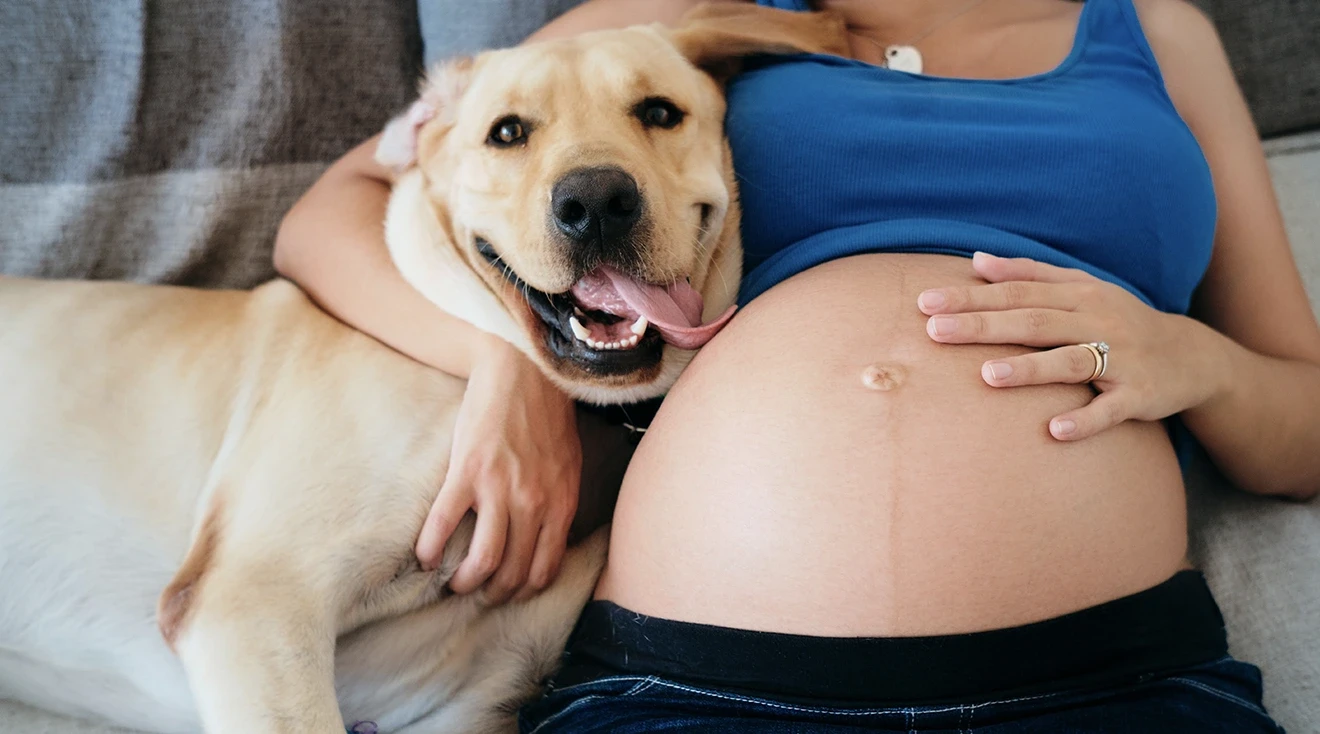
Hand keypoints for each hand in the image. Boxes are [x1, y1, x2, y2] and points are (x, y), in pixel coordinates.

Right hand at [415, 338, 580, 603]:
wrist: (523, 371)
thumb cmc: (546, 417)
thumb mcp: (568, 465)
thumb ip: (559, 502)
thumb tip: (550, 539)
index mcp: (560, 502)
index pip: (544, 568)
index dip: (523, 591)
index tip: (507, 593)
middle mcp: (534, 502)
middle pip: (512, 572)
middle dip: (493, 594)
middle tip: (477, 593)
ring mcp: (499, 488)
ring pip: (483, 560)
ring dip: (464, 582)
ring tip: (452, 583)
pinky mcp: (466, 472)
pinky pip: (443, 525)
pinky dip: (431, 550)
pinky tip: (425, 556)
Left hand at [918, 252, 1228, 440]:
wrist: (1191, 355)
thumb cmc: (1118, 319)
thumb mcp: (1081, 288)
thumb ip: (1029, 273)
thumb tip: (977, 260)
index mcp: (1077, 295)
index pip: (1016, 292)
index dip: (971, 297)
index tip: (926, 303)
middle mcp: (1097, 321)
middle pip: (1034, 321)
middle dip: (984, 326)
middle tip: (936, 331)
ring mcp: (1120, 359)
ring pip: (1070, 362)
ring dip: (1030, 369)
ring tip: (988, 375)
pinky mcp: (1140, 395)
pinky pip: (1110, 409)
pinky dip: (1085, 419)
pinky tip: (1054, 431)